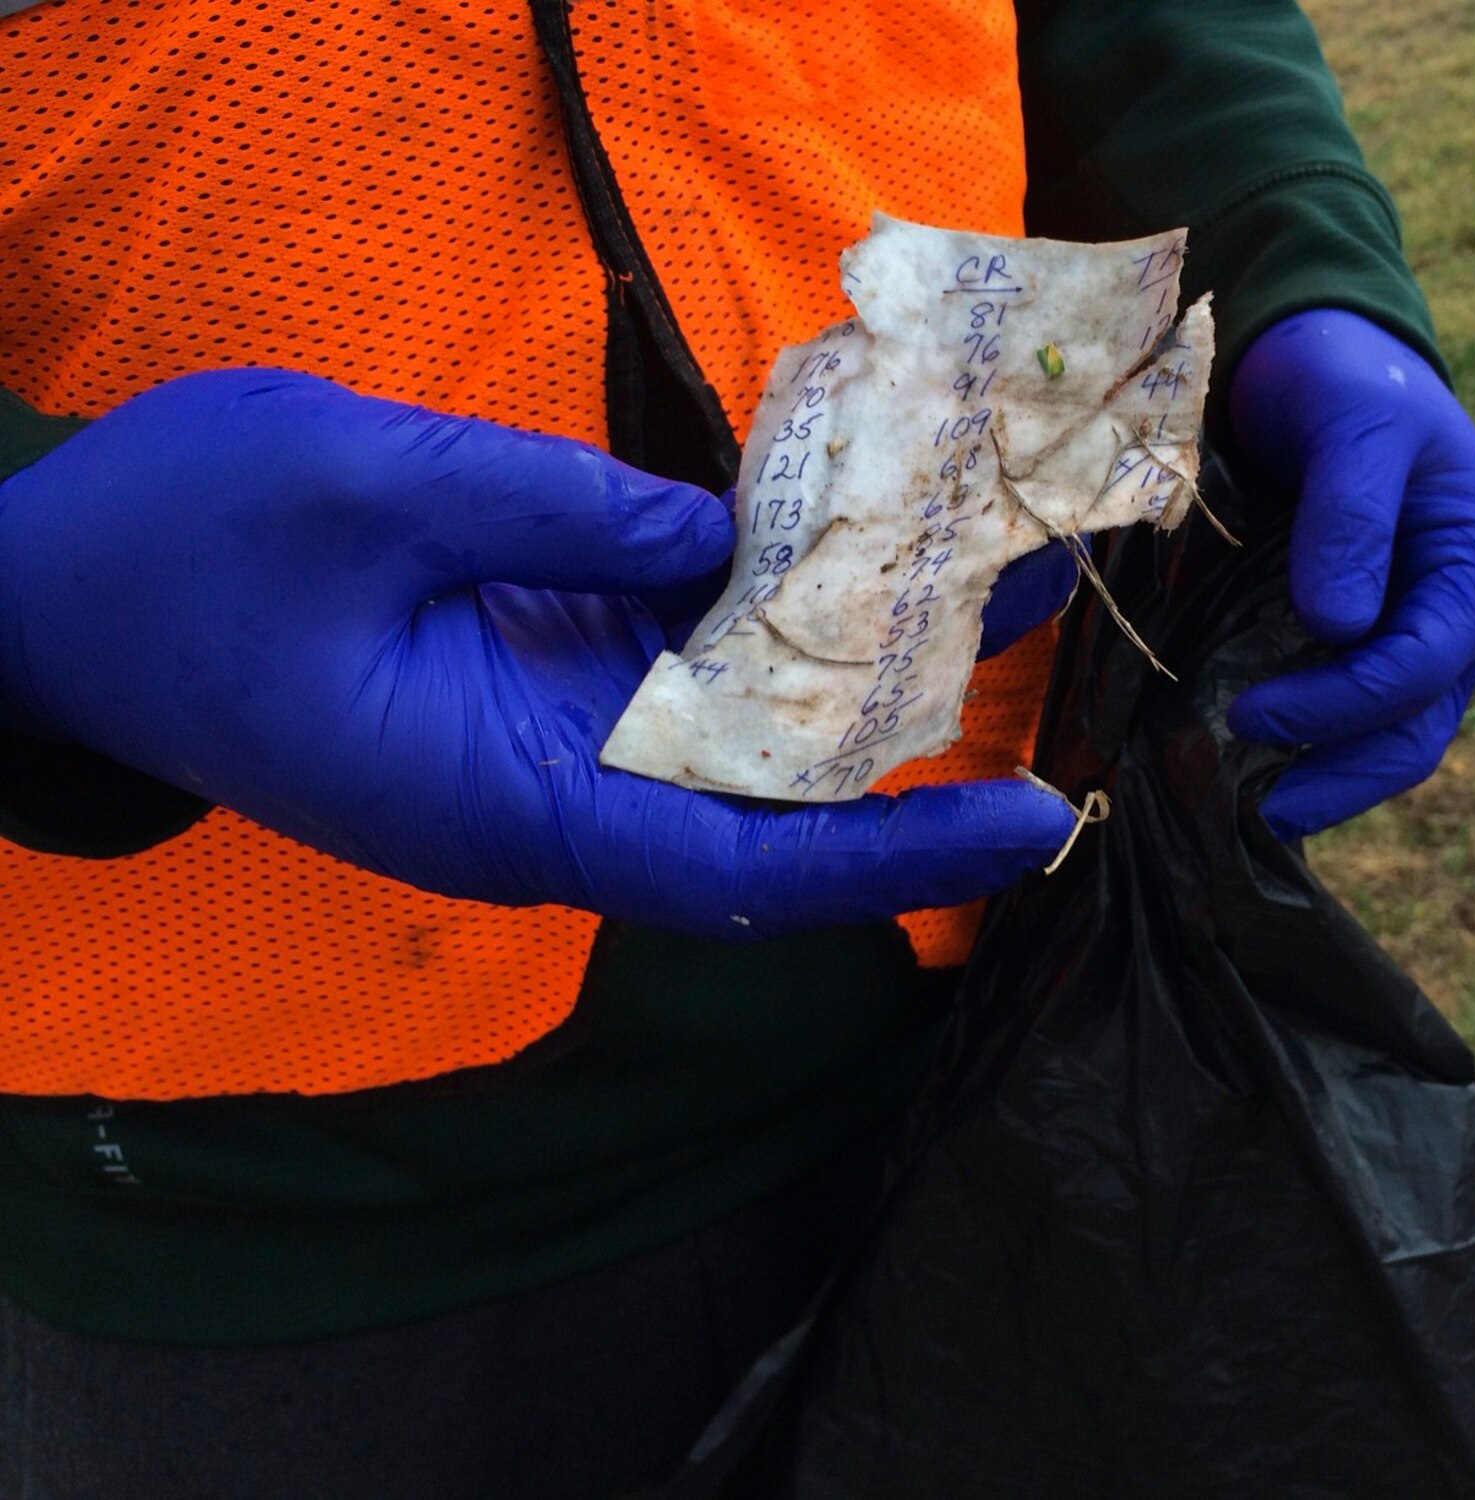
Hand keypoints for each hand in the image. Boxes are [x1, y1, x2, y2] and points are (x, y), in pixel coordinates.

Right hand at [0, 369, 1072, 936]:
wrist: (58, 593)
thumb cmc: (175, 558)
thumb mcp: (357, 493)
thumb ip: (556, 510)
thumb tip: (722, 530)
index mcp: (512, 804)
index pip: (742, 866)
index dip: (894, 852)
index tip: (1024, 818)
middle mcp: (559, 792)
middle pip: (774, 787)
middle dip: (910, 705)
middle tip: (1035, 591)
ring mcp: (557, 733)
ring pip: (746, 714)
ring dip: (856, 639)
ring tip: (981, 541)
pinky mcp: (548, 670)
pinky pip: (688, 651)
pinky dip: (769, 594)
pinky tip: (843, 520)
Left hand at [1226, 309, 1474, 838]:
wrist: (1314, 351)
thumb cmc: (1342, 374)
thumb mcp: (1351, 423)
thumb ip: (1351, 518)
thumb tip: (1341, 626)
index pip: (1424, 667)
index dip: (1342, 705)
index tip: (1251, 714)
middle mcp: (1456, 608)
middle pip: (1415, 729)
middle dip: (1337, 775)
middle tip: (1247, 804)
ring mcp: (1411, 628)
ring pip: (1385, 736)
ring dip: (1319, 776)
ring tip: (1238, 806)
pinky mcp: (1360, 636)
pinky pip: (1346, 713)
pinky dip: (1302, 746)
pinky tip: (1240, 769)